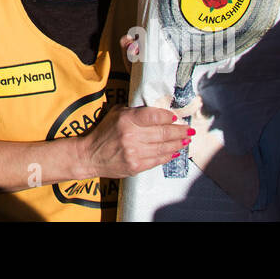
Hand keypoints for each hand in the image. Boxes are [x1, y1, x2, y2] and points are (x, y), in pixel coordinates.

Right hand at [76, 105, 190, 178]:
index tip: (175, 117)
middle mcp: (131, 135)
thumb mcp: (116, 114)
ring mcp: (134, 152)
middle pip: (164, 132)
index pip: (154, 116)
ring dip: (178, 144)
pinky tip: (174, 151)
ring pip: (164, 148)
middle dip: (180, 131)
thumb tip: (159, 113)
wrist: (90, 155)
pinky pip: (158, 160)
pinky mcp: (136, 166)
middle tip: (189, 129)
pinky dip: (168, 155)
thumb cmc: (104, 132)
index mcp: (126, 119)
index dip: (168, 116)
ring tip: (186, 140)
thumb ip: (136, 112)